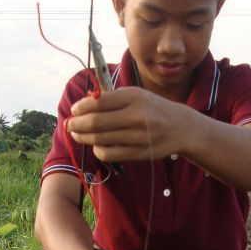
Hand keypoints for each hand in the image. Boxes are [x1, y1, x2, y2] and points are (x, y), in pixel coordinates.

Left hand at [67, 88, 188, 161]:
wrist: (180, 127)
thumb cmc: (152, 109)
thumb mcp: (136, 95)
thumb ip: (113, 99)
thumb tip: (83, 106)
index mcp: (133, 97)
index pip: (98, 102)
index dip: (80, 107)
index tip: (74, 110)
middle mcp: (135, 116)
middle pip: (95, 122)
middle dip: (77, 124)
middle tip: (70, 125)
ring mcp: (137, 137)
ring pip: (99, 139)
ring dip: (83, 137)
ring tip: (78, 135)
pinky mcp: (138, 153)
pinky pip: (109, 154)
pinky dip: (98, 150)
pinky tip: (97, 146)